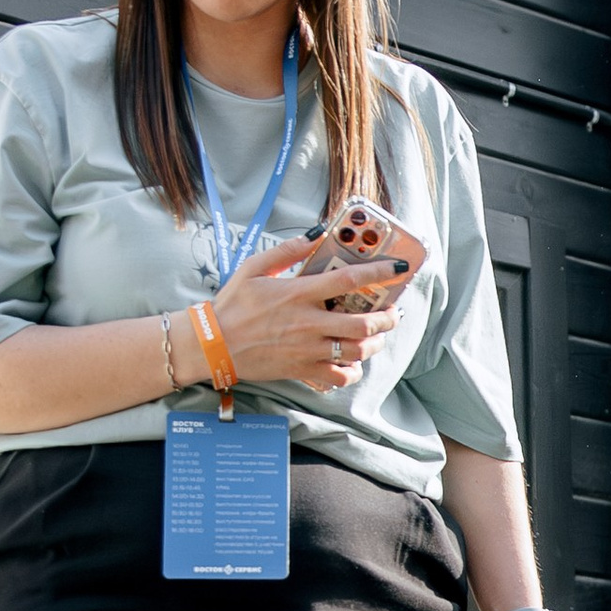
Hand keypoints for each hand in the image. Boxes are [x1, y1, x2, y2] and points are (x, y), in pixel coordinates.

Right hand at [209, 237, 413, 397]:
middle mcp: (308, 323)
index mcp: (299, 294)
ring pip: (357, 352)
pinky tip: (352, 364)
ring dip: (374, 343)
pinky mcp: (302, 371)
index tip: (398, 269)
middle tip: (393, 313)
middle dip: (387, 319)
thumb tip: (316, 234)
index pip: (349, 280)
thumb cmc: (232, 305)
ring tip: (377, 336)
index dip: (379, 273)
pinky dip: (352, 372)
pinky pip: (338, 377)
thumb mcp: (254, 268)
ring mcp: (307, 350)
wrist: (212, 344)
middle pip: (363, 324)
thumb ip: (287, 250)